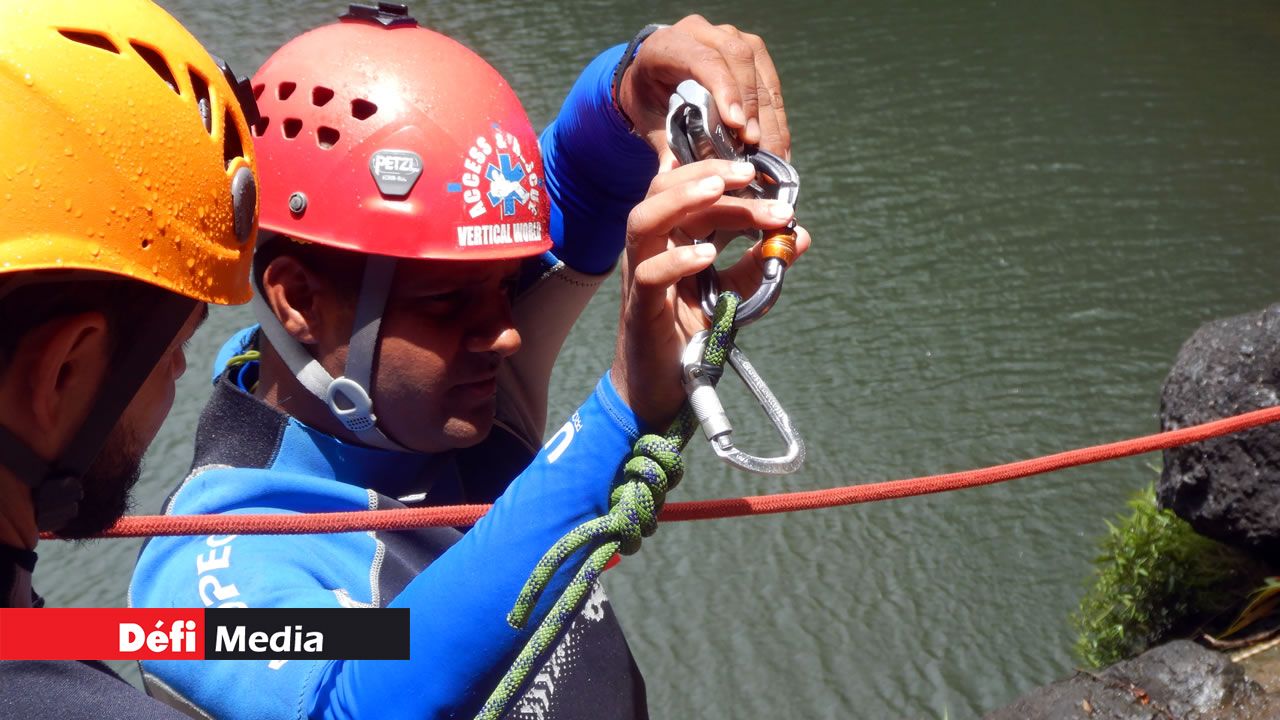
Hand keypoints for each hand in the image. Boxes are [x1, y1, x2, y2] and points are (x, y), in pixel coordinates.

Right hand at [611, 158, 810, 428]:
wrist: (662, 389)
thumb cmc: (690, 335)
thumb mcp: (732, 293)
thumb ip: (759, 264)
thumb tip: (799, 235)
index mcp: (673, 237)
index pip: (690, 189)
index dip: (720, 171)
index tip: (761, 170)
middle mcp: (652, 248)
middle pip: (663, 190)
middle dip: (706, 173)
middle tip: (749, 173)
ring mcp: (640, 275)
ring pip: (644, 220)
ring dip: (683, 199)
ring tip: (721, 189)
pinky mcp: (640, 308)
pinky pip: (649, 274)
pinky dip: (678, 260)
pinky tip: (709, 255)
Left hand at [617, 15, 790, 160]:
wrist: (653, 72)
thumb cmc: (648, 96)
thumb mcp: (646, 118)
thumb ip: (661, 142)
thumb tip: (670, 172)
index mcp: (669, 45)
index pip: (704, 60)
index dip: (725, 89)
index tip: (737, 124)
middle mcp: (703, 33)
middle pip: (739, 60)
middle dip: (752, 106)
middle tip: (754, 145)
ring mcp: (731, 38)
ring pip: (760, 71)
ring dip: (770, 116)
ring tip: (772, 154)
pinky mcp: (752, 51)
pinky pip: (771, 82)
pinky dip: (777, 117)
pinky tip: (778, 146)